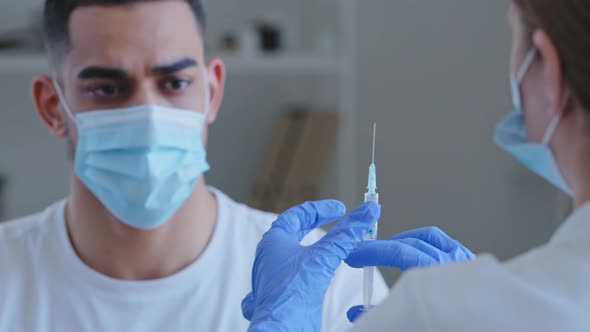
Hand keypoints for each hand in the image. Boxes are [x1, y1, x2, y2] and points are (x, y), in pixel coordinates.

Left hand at [242, 200, 380, 331]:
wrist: (282, 327)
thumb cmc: (295, 290)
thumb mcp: (325, 255)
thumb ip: (347, 232)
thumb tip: (368, 210)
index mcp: (274, 241)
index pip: (297, 215)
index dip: (321, 209)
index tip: (340, 209)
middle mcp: (269, 256)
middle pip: (293, 231)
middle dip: (315, 223)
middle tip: (336, 218)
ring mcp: (273, 276)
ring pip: (292, 253)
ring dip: (311, 245)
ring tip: (330, 243)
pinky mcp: (281, 293)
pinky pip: (293, 273)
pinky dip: (308, 265)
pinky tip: (319, 268)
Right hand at [345, 226, 474, 321]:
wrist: (490, 325)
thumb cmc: (450, 321)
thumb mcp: (408, 319)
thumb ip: (381, 313)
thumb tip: (356, 311)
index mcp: (435, 276)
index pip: (398, 252)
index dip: (372, 252)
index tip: (355, 256)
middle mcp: (450, 264)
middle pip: (410, 243)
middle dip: (384, 246)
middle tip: (366, 252)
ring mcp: (462, 261)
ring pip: (429, 238)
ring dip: (405, 240)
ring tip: (390, 246)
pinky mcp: (470, 263)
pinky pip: (445, 242)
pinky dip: (427, 241)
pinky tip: (418, 247)